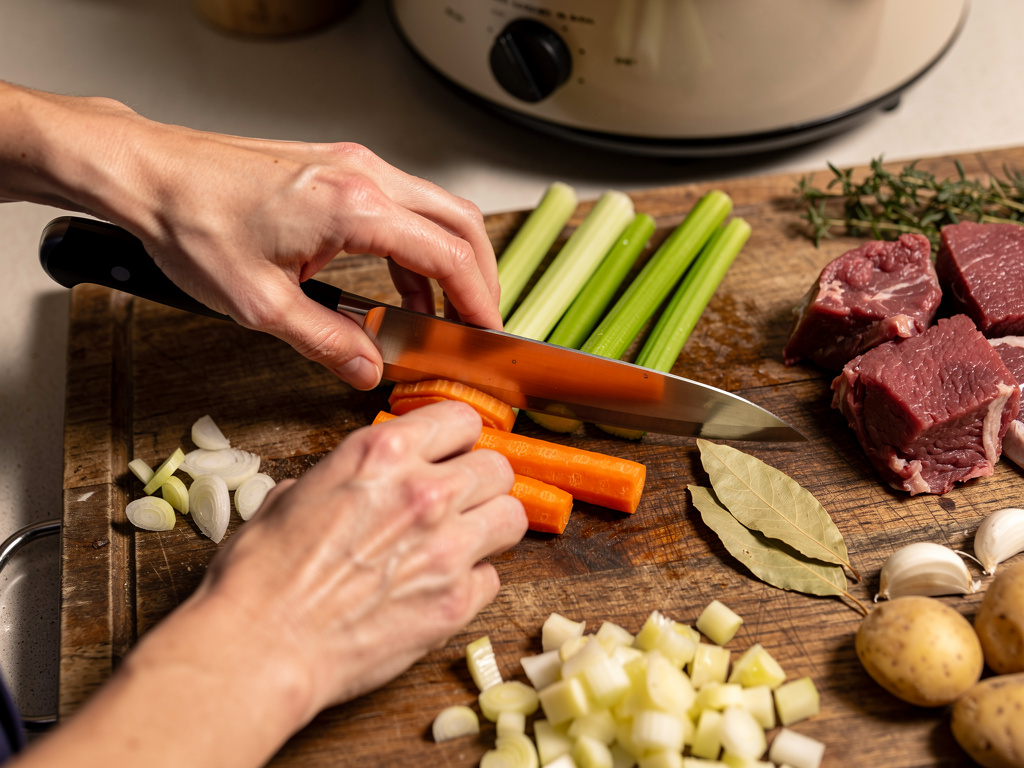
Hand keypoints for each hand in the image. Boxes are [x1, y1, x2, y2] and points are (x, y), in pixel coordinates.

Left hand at [1, 83, 502, 388]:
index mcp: (354, 207)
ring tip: (443, 313)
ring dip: (448, 261)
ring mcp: (353, 166)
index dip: (477, 298)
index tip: (487, 331)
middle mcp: (364, 176)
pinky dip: (414, 249)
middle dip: (480, 276)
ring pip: (434, 211)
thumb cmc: (193, 224)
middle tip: (480, 323)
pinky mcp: (339, 169)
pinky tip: (401, 287)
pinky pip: (401, 208)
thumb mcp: (261, 304)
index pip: (447, 254)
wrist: (151, 175)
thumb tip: (368, 367)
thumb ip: (326, 340)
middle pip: (459, 223)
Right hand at [19, 403, 527, 767]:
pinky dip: (474, 581)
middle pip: (498, 467)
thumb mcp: (290, 497)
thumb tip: (349, 486)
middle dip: (482, 481)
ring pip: (513, 516)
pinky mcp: (456, 603)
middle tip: (462, 499)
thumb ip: (339, 480)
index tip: (452, 452)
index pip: (460, 418)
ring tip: (464, 540)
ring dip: (491, 525)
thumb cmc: (260, 575)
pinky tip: (442, 588)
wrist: (261, 647)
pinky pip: (493, 578)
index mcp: (383, 454)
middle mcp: (426, 492)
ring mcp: (448, 548)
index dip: (457, 437)